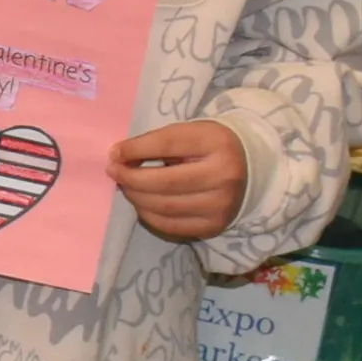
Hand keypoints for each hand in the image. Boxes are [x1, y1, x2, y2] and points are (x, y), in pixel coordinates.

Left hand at [113, 119, 247, 241]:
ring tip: (126, 186)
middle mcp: (224, 176)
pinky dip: (148, 215)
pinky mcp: (213, 227)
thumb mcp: (190, 133)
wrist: (248, 170)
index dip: (136, 150)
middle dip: (130, 178)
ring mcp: (220, 205)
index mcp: (217, 143)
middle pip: (164, 182)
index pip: (168, 145)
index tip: (113, 153)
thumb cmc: (208, 147)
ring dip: (136, 197)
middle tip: (113, 172)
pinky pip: (170, 225)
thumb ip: (157, 143)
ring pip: (164, 207)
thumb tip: (118, 158)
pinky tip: (142, 203)